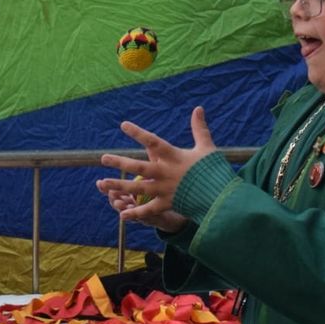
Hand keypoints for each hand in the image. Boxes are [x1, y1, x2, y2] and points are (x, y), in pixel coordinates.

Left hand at [96, 106, 216, 227]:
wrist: (222, 195)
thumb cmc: (213, 170)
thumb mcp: (206, 147)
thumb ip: (199, 129)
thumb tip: (198, 108)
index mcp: (174, 157)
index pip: (153, 142)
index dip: (138, 133)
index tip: (123, 125)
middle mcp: (166, 173)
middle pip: (139, 168)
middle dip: (120, 162)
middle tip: (103, 158)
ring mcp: (165, 190)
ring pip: (138, 188)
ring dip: (119, 185)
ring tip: (102, 183)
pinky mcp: (167, 204)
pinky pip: (148, 210)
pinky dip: (135, 213)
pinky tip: (121, 214)